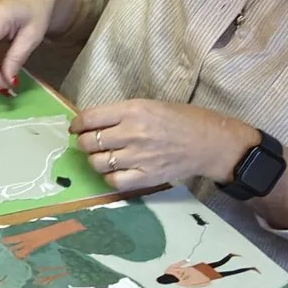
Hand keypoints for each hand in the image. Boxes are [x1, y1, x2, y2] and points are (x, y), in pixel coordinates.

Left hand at [73, 99, 260, 193]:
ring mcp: (138, 157)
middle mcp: (132, 133)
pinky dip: (109, 177)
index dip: (77, 124)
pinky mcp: (146, 177)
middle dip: (84, 142)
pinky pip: (113, 181)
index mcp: (133, 111)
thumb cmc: (182, 119)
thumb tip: (92, 122)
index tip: (76, 127)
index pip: (89, 118)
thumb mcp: (150, 105)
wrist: (211, 143)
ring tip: (103, 156)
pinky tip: (115, 171)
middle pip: (89, 142)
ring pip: (97, 163)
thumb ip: (121, 113)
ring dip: (95, 160)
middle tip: (90, 143)